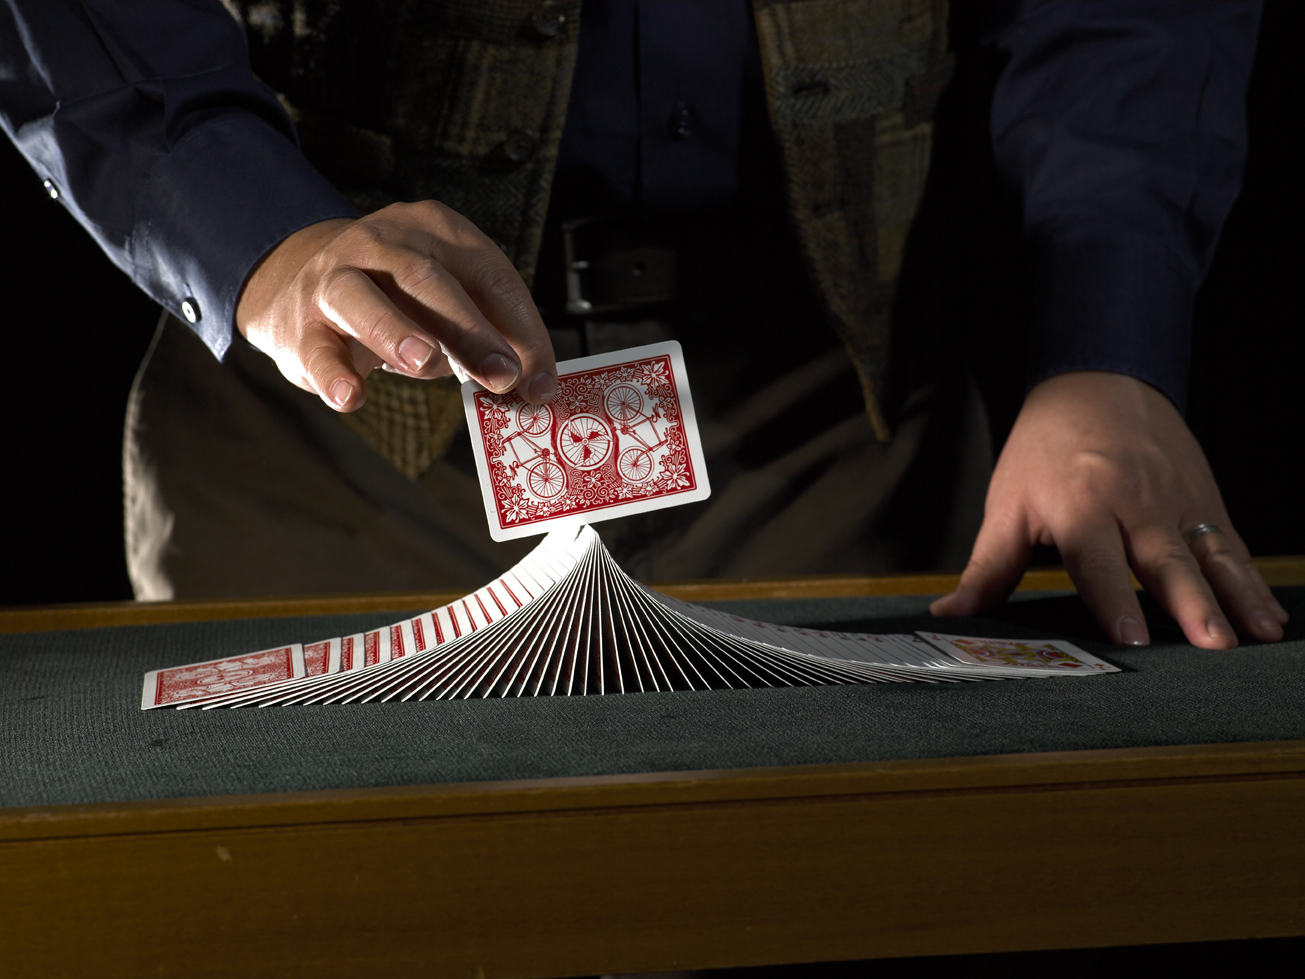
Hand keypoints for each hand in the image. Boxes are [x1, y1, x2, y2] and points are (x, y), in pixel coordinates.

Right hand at [235, 201, 556, 410]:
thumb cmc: (399, 299)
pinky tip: (351, 398)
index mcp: (435, 230)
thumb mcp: (451, 306)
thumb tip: (535, 387)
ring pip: (363, 298)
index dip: (521, 329)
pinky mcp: (301, 323)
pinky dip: (333, 374)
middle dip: (470, 331)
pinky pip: (317, 349)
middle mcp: (381, 242)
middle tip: (502, 375)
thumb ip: (491, 338)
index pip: (488, 275)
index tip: (541, 382)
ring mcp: (334, 278)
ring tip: (425, 362)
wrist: (302, 285)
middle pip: (428, 281)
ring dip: (396, 331)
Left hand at [931, 371, 1286, 647]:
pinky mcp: (1203, 501)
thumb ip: (986, 567)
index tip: (1128, 636)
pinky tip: (1268, 617)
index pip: (1095, 559)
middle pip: (1163, 559)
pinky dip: (1252, 582)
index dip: (1112, 597)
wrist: (1097, 382)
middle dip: (1190, 603)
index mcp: (1078, 504)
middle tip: (1210, 642)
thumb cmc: (1045, 449)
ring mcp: (1175, 501)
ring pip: (1209, 554)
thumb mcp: (1007, 502)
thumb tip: (949, 615)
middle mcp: (1133, 502)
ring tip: (1256, 635)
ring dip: (1235, 597)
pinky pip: (1232, 547)